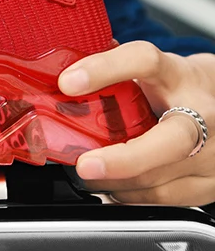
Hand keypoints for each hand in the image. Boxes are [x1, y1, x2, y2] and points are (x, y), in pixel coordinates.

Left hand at [59, 41, 214, 204]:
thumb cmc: (179, 84)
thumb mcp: (152, 67)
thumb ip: (113, 66)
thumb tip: (62, 63)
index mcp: (178, 75)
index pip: (144, 62)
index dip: (103, 69)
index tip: (68, 82)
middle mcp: (202, 114)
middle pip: (170, 141)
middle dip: (123, 158)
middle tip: (83, 163)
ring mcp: (212, 153)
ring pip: (163, 178)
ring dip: (117, 181)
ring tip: (86, 174)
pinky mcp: (211, 183)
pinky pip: (166, 199)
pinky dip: (132, 195)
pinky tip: (112, 185)